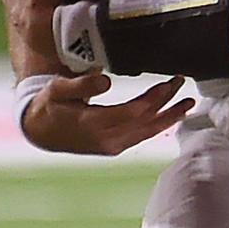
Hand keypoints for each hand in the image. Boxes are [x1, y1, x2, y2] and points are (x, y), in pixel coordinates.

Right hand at [22, 73, 194, 154]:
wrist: (40, 132)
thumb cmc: (49, 105)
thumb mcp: (58, 90)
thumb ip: (81, 85)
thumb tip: (106, 80)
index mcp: (93, 124)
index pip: (132, 112)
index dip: (153, 98)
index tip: (169, 83)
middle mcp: (107, 139)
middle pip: (145, 122)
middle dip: (167, 103)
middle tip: (182, 83)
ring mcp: (112, 146)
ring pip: (147, 132)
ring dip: (169, 117)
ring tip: (188, 103)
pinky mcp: (114, 147)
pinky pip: (142, 136)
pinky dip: (158, 125)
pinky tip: (170, 116)